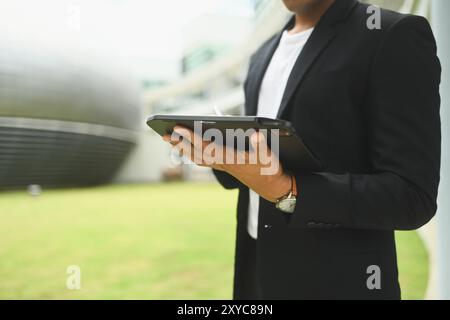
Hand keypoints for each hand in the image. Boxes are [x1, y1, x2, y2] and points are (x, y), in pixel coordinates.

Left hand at [162, 126, 292, 202]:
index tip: (177, 128)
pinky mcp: (224, 165)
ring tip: (170, 140)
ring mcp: (222, 165)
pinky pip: (203, 158)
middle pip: (195, 152)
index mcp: (229, 159)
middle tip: (164, 134)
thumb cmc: (269, 170)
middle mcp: (222, 163)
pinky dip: (192, 152)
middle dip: (180, 142)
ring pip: (197, 156)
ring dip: (183, 148)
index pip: (205, 146)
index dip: (191, 137)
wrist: (271, 186)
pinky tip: (188, 148)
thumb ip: (261, 146)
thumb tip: (255, 135)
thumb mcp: (268, 157)